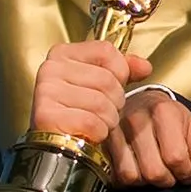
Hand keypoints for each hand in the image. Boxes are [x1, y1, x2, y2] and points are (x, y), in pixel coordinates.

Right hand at [30, 41, 149, 141]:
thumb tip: (144, 66)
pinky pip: (91, 123)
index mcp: (63, 54)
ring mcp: (46, 91)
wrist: (57, 140)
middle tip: (102, 109)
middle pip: (107, 80)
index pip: (106, 51)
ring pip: (101, 103)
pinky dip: (97, 132)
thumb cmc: (78, 110)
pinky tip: (88, 132)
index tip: (113, 83)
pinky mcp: (47, 115)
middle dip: (115, 101)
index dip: (120, 71)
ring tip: (95, 121)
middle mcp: (51, 68)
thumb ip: (123, 70)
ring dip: (108, 119)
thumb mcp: (101, 83)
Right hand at [108, 90, 190, 187]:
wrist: (142, 103)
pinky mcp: (101, 143)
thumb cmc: (172, 120)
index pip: (176, 157)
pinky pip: (115, 176)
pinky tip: (139, 171)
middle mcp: (136, 119)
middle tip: (173, 175)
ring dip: (147, 183)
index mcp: (163, 112)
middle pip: (154, 171)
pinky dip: (129, 181)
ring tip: (156, 172)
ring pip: (132, 176)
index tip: (188, 172)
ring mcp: (114, 131)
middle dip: (168, 180)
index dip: (186, 173)